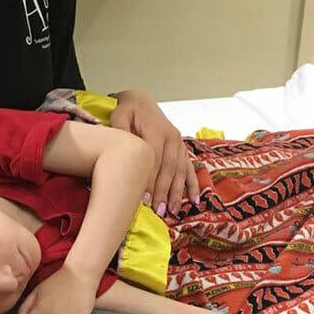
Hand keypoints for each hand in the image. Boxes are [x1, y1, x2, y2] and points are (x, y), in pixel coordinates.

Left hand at [111, 89, 199, 216]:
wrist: (141, 103)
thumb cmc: (127, 113)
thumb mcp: (119, 118)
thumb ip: (121, 133)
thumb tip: (123, 154)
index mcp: (157, 131)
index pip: (155, 160)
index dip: (150, 181)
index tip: (145, 200)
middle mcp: (172, 138)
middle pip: (169, 169)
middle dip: (164, 192)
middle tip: (158, 211)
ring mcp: (179, 144)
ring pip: (180, 171)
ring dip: (177, 193)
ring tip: (172, 211)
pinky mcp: (182, 149)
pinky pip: (189, 168)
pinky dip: (192, 185)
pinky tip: (193, 200)